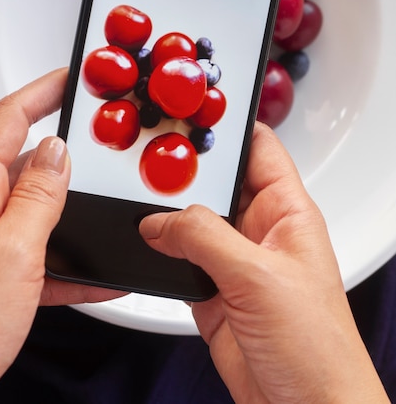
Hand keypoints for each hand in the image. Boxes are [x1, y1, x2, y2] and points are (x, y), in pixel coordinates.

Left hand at [0, 69, 123, 397]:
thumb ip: (40, 198)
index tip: (72, 77)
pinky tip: (97, 273)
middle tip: (106, 154)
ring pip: (39, 210)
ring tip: (106, 217)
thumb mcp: (13, 254)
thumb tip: (58, 154)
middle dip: (70, 160)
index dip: (44, 91)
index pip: (11, 117)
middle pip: (29, 162)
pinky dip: (68, 262)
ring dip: (73, 217)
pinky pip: (37, 252)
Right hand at [139, 122, 388, 403]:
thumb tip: (160, 220)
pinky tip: (143, 240)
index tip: (196, 108)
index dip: (230, 125)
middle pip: (218, 183)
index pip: (259, 149)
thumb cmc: (316, 347)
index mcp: (287, 212)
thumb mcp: (259, 277)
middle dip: (187, 169)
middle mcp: (259, 231)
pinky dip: (159, 249)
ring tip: (138, 191)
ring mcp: (234, 260)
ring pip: (193, 219)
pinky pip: (178, 256)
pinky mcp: (212, 291)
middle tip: (151, 153)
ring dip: (168, 211)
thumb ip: (205, 238)